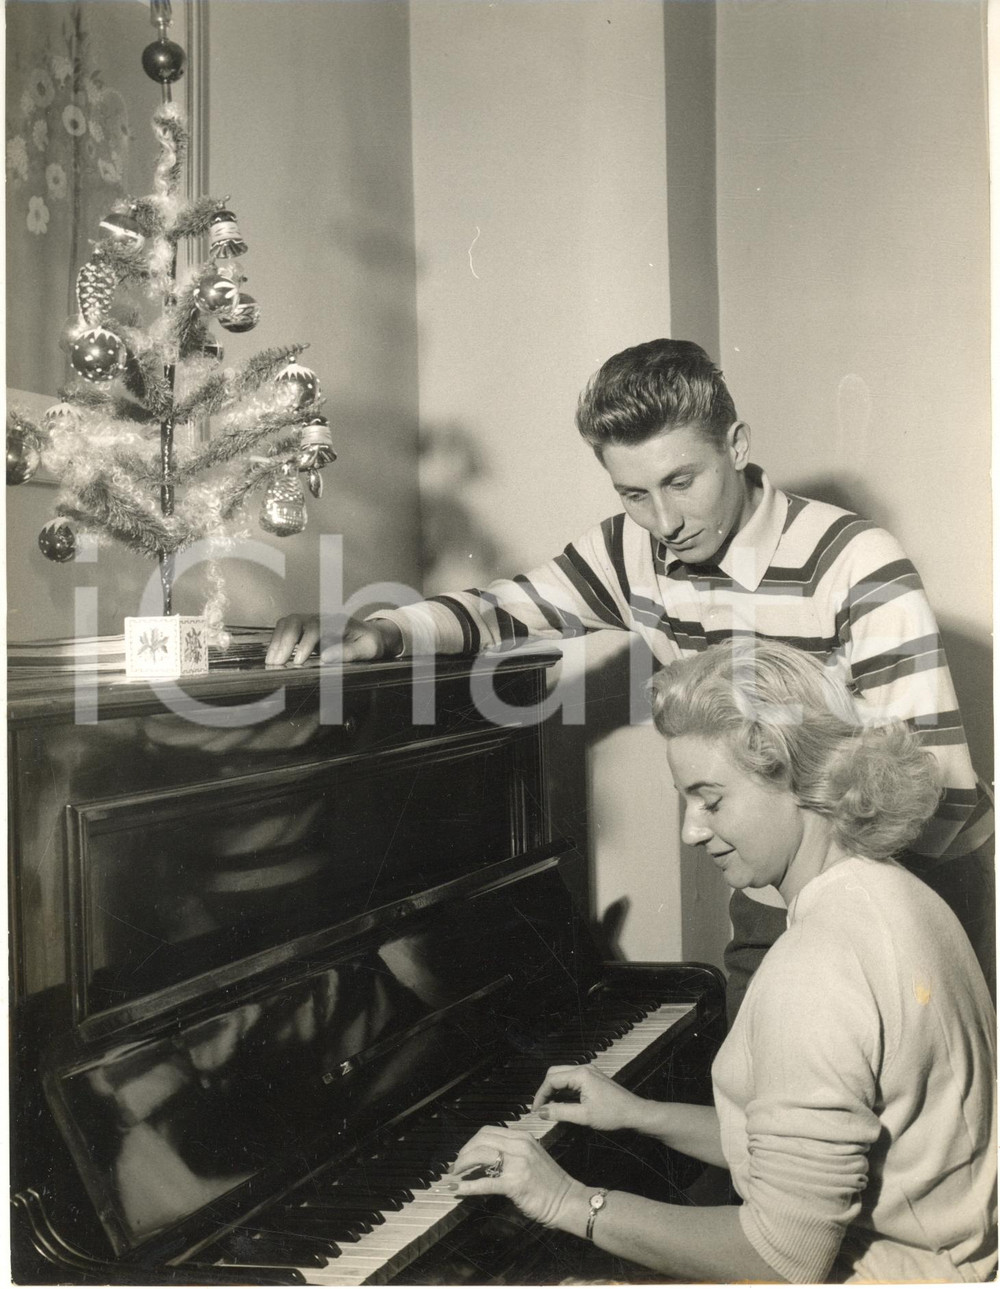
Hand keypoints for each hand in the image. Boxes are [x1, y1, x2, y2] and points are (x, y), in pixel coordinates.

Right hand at [265, 613, 402, 666]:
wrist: (371, 634)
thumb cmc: (370, 643)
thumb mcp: (368, 649)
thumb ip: (349, 652)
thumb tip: (326, 658)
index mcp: (338, 622)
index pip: (316, 627)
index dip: (306, 643)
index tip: (299, 661)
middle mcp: (322, 617)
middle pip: (297, 621)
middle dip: (285, 641)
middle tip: (277, 663)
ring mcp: (312, 621)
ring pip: (288, 623)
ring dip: (278, 641)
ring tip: (271, 661)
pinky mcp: (305, 628)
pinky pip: (286, 629)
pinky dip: (278, 641)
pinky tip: (273, 656)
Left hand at [447, 1127, 585, 1228]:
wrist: (568, 1200)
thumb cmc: (551, 1184)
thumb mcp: (532, 1158)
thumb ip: (512, 1154)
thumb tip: (486, 1161)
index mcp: (523, 1137)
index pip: (489, 1131)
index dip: (471, 1143)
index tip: (463, 1154)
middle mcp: (519, 1145)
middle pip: (481, 1139)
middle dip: (464, 1152)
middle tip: (456, 1166)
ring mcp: (518, 1163)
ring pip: (480, 1154)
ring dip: (462, 1164)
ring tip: (454, 1175)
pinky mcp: (515, 1183)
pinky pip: (485, 1182)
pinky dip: (468, 1185)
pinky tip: (457, 1189)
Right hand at [531, 1063, 644, 1132]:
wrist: (635, 1113)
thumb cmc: (613, 1114)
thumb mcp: (584, 1116)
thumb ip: (560, 1112)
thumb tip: (541, 1111)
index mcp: (580, 1074)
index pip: (551, 1080)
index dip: (540, 1095)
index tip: (535, 1110)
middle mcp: (584, 1068)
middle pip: (555, 1073)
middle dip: (545, 1090)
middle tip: (540, 1108)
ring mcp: (589, 1072)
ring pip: (563, 1075)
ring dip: (554, 1090)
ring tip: (550, 1107)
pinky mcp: (593, 1078)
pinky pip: (572, 1080)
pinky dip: (563, 1090)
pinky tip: (562, 1103)